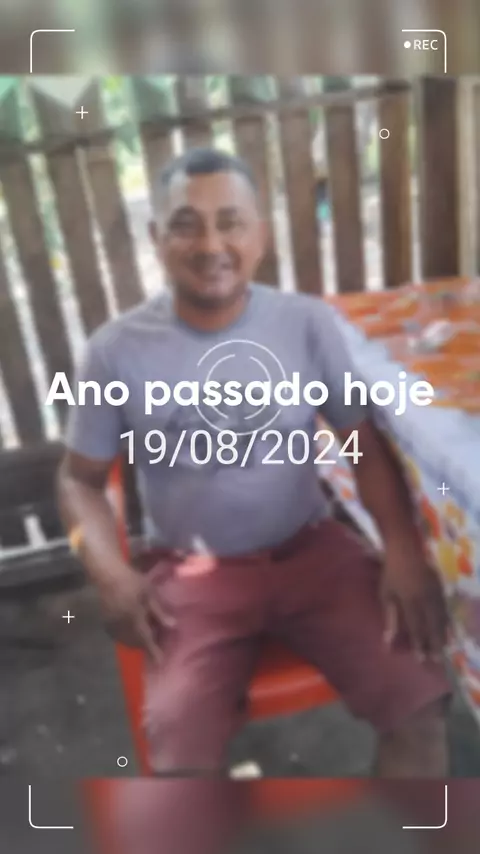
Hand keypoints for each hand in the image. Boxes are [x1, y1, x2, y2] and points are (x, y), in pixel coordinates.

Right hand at [98, 566, 173, 662]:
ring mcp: (112, 625)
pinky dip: (126, 637)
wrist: (107, 575)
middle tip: (157, 637)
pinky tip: (132, 628)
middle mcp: (122, 625)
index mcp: (134, 617)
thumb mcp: (149, 593)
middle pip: (136, 642)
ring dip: (136, 642)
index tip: (160, 663)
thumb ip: (159, 611)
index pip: (146, 639)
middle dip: (146, 644)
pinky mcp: (105, 623)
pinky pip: (118, 636)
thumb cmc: (131, 580)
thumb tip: (172, 626)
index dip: (154, 652)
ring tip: (145, 632)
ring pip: (126, 641)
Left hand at [380, 543, 450, 661]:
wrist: (406, 549)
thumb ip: (390, 617)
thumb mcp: (386, 594)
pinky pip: (446, 608)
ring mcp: (435, 593)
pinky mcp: (440, 588)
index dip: (419, 643)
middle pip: (432, 625)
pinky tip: (450, 631)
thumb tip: (388, 639)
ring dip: (443, 634)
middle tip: (437, 659)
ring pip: (442, 617)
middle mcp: (425, 598)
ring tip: (445, 649)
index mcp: (410, 600)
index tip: (421, 658)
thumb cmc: (391, 572)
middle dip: (434, 643)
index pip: (416, 627)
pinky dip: (448, 621)